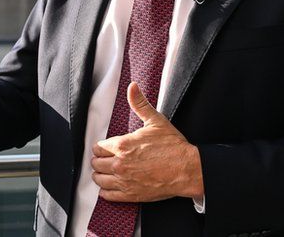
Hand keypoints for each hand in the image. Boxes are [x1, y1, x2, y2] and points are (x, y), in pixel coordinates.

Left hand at [90, 82, 203, 202]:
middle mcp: (119, 164)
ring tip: (107, 172)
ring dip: (101, 175)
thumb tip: (133, 87)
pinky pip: (107, 195)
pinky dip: (106, 191)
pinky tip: (111, 186)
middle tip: (106, 159)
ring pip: (98, 179)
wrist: (188, 170)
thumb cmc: (173, 146)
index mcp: (122, 145)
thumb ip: (140, 104)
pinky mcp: (130, 195)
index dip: (101, 147)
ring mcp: (124, 181)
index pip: (97, 148)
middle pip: (95, 163)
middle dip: (99, 160)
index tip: (106, 148)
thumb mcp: (156, 121)